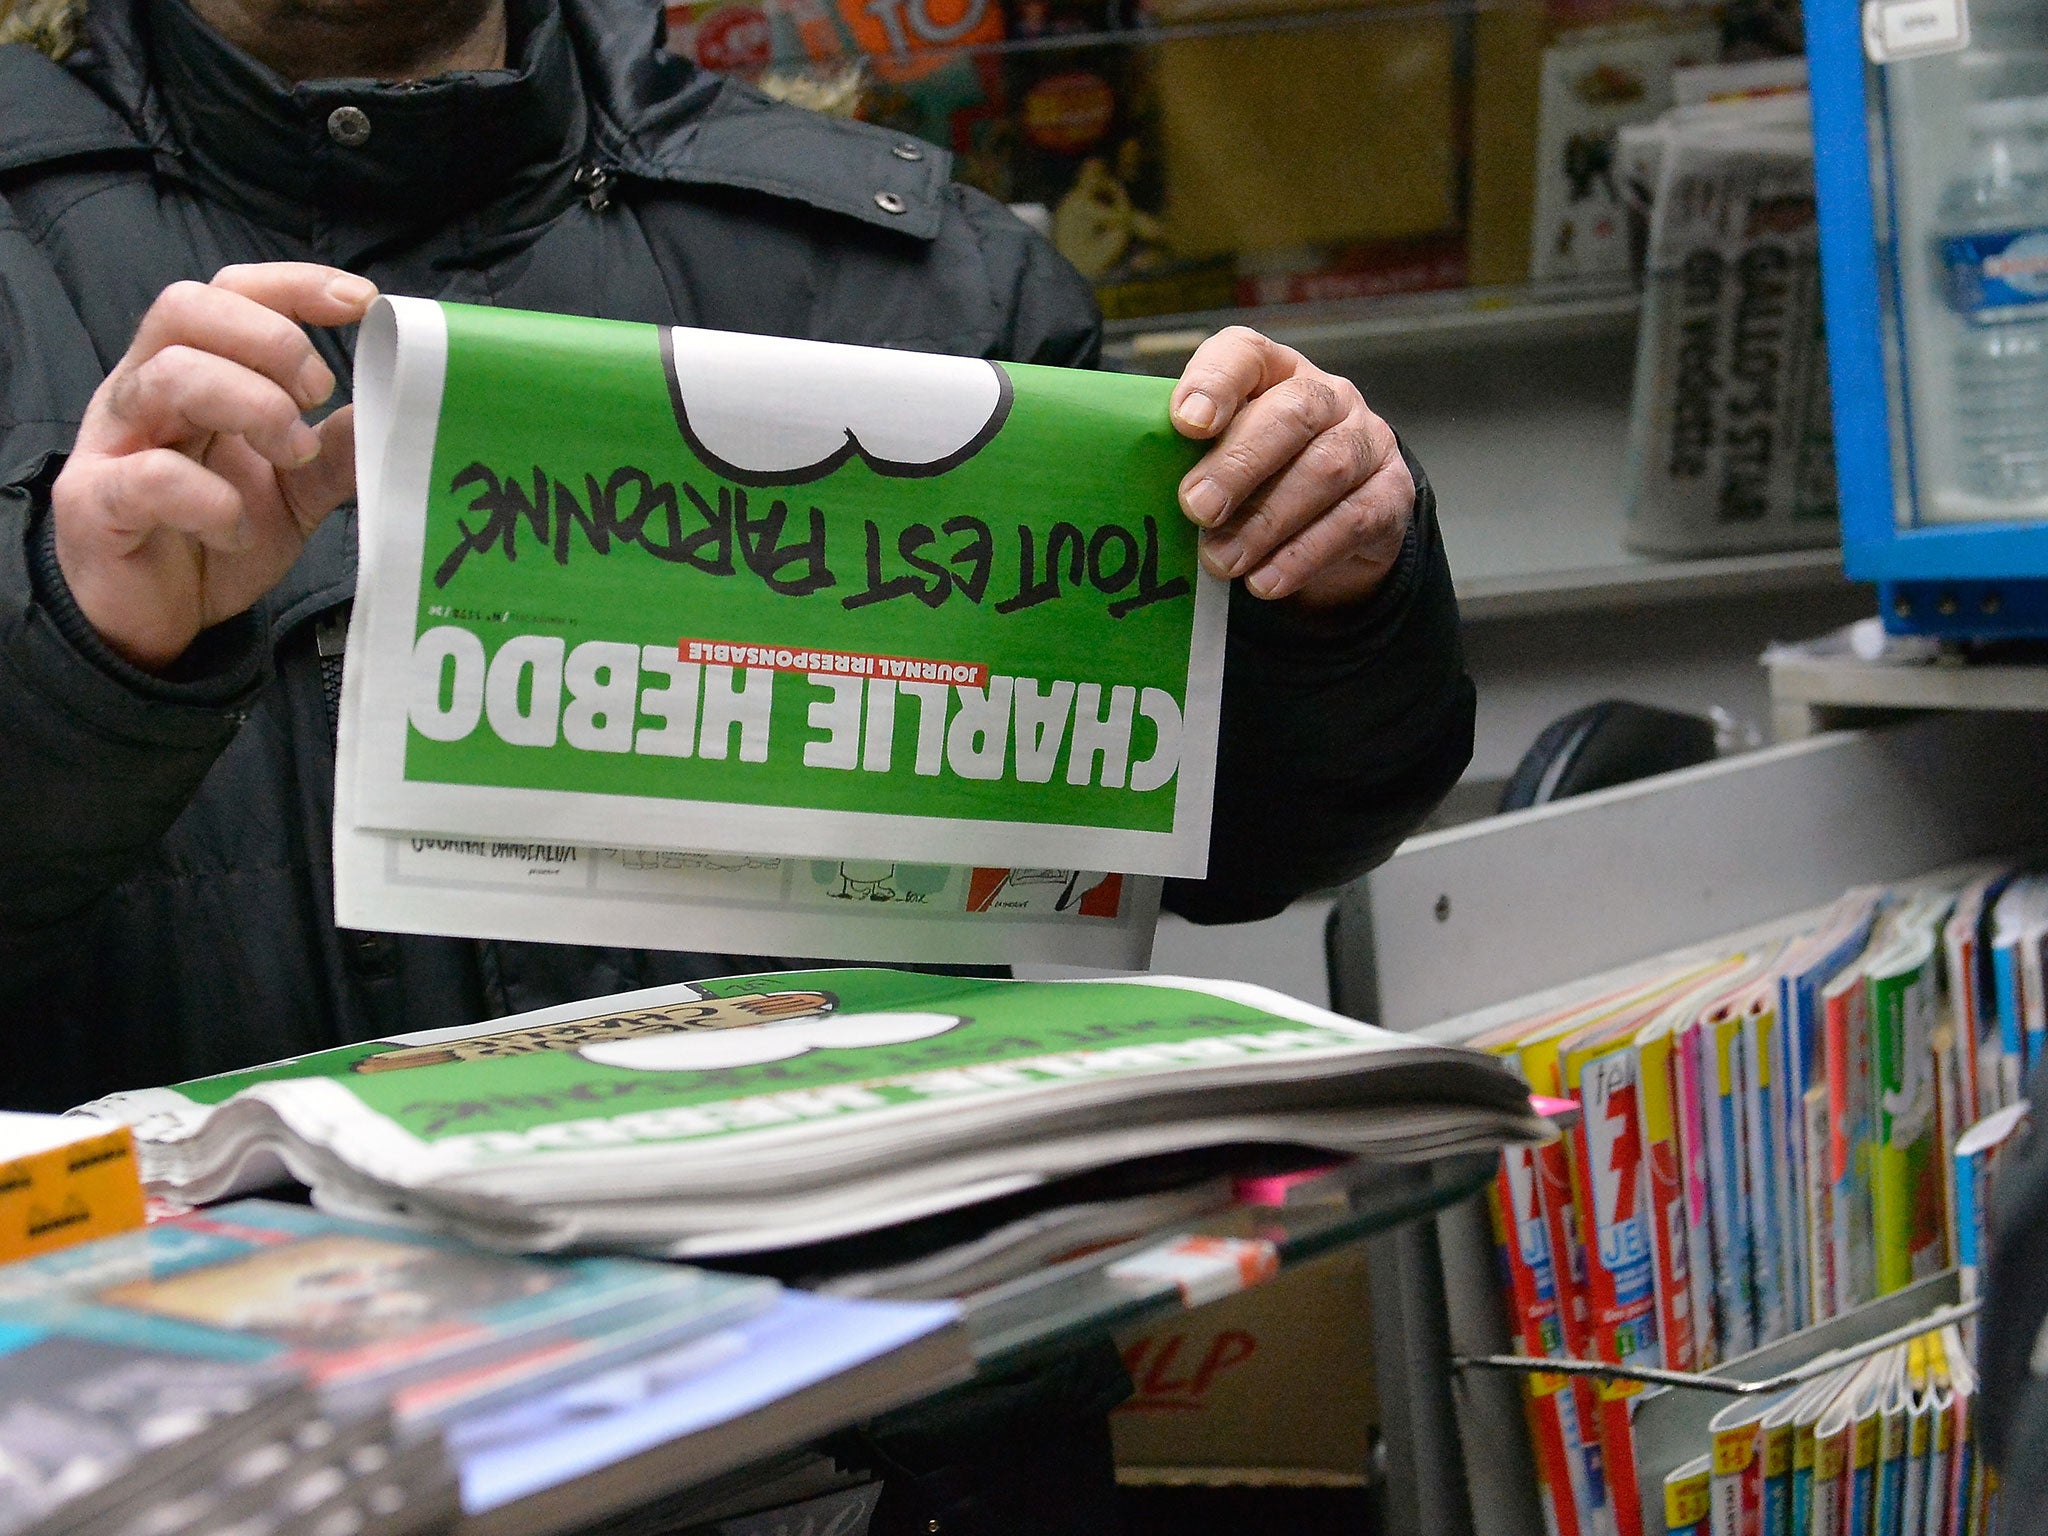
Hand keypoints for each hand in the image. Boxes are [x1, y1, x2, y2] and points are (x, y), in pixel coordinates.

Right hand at [52, 262, 376, 671]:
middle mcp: (144, 391)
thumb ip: (337, 452)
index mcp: (191, 372)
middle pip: (188, 308)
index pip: (230, 292)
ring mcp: (113, 442)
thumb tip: (394, 412)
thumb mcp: (297, 492)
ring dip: (252, 406)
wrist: (158, 621)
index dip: (293, 285)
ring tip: (293, 456)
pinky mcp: (96, 503)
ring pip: (170, 376)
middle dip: (270, 339)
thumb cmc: (216, 535)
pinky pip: (149, 477)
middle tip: (318, 393)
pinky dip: (210, 501)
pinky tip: (236, 529)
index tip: (361, 303)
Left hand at [1170, 327, 1414, 609]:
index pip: (1245, 354)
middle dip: (1238, 464)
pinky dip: (1303, 556)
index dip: (1215, 382)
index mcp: (1272, 371)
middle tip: (1196, 508)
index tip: (1186, 423)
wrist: (1333, 523)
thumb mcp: (1219, 458)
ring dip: (1267, 521)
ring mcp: (1367, 440)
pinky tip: (1265, 582)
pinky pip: (1352, 520)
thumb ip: (1189, 460)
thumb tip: (1136, 491)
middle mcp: (1327, 395)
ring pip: (1325, 470)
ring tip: (1221, 561)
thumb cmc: (1258, 480)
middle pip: (1291, 414)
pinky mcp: (1392, 492)